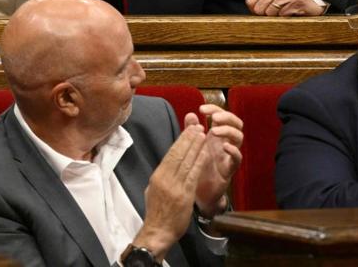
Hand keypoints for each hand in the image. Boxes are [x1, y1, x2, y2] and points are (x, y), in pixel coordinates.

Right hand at [133, 124, 207, 257]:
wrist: (158, 231)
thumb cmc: (156, 212)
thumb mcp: (152, 190)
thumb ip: (161, 177)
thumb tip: (168, 166)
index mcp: (157, 176)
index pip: (170, 153)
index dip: (180, 140)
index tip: (188, 130)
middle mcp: (165, 178)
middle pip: (178, 153)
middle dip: (188, 138)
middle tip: (197, 126)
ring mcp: (175, 186)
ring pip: (186, 161)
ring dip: (195, 147)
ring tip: (202, 134)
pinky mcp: (185, 195)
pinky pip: (193, 175)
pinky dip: (199, 162)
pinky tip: (204, 153)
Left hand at [190, 104, 242, 217]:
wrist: (197, 193)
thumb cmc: (196, 167)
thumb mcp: (192, 147)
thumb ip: (191, 131)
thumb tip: (190, 114)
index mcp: (215, 135)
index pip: (221, 115)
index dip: (214, 109)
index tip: (201, 109)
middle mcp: (225, 142)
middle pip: (236, 123)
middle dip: (227, 116)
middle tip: (214, 117)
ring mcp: (228, 155)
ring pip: (239, 137)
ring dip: (228, 130)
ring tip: (215, 130)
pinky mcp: (229, 169)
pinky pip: (237, 158)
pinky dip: (233, 150)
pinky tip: (224, 146)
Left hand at [246, 0, 325, 15]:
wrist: (312, 1)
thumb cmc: (290, 1)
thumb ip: (262, 3)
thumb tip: (251, 13)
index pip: (250, 1)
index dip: (254, 11)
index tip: (262, 13)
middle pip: (259, 9)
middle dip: (266, 15)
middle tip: (276, 13)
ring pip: (270, 13)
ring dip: (277, 17)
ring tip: (285, 12)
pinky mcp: (295, 1)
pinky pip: (282, 15)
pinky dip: (286, 17)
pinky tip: (291, 12)